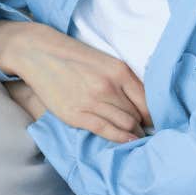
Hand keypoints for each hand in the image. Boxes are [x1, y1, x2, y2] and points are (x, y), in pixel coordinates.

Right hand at [7, 27, 151, 143]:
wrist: (39, 53)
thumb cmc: (76, 58)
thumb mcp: (107, 62)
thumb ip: (126, 82)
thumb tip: (145, 105)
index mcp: (120, 71)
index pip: (147, 101)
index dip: (155, 115)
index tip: (156, 121)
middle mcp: (108, 86)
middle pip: (137, 115)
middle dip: (144, 126)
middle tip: (148, 132)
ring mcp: (92, 101)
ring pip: (124, 124)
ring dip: (134, 133)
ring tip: (137, 138)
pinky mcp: (75, 114)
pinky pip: (105, 130)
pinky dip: (120, 138)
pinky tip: (128, 141)